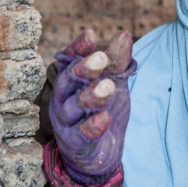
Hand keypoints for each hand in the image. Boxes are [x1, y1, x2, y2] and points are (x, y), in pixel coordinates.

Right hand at [49, 29, 136, 183]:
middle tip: (101, 58)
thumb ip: (118, 61)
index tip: (91, 35)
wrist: (98, 152)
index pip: (69, 59)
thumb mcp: (114, 81)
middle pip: (67, 81)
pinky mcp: (75, 143)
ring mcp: (67, 121)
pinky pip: (81, 135)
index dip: (78, 47)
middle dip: (83, 69)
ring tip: (108, 86)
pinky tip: (105, 119)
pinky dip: (92, 126)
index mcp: (71, 79)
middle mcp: (63, 98)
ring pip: (72, 107)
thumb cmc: (102, 108)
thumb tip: (123, 34)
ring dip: (90, 96)